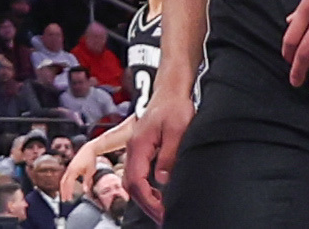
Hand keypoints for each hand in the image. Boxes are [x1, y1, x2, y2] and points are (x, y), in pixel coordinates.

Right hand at [58, 142, 98, 202]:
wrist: (88, 149)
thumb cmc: (90, 159)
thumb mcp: (91, 171)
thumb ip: (87, 182)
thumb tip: (85, 192)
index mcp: (73, 170)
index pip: (68, 184)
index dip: (68, 192)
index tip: (68, 200)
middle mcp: (69, 169)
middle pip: (63, 182)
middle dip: (63, 191)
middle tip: (64, 200)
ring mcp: (69, 168)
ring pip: (63, 179)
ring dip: (63, 188)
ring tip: (65, 195)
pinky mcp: (71, 167)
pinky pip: (65, 176)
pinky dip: (65, 183)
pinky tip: (67, 187)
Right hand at [125, 95, 191, 219]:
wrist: (170, 92)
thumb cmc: (174, 107)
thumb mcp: (177, 131)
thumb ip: (169, 155)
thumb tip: (162, 179)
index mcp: (139, 144)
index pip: (136, 180)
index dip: (148, 200)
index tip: (162, 212)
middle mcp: (133, 148)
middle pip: (130, 185)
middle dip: (146, 205)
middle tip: (162, 217)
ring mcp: (135, 149)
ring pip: (132, 181)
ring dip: (144, 198)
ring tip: (161, 210)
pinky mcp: (141, 150)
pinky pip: (137, 174)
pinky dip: (144, 189)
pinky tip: (157, 194)